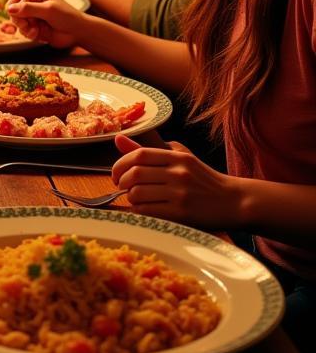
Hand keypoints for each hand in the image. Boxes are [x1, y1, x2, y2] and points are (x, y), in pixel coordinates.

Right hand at [5, 0, 82, 48]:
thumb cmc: (67, 17)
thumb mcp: (48, 10)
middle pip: (14, 11)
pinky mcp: (34, 27)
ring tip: (35, 31)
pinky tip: (37, 35)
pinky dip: (28, 34)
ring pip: (17, 22)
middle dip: (19, 20)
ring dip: (24, 28)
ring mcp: (34, 15)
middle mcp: (33, 2)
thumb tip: (8, 9)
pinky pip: (23, 30)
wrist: (78, 33)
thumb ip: (28, 8)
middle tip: (26, 26)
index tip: (18, 17)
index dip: (15, 8)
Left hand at [111, 135, 242, 228]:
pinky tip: (143, 209)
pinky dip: (138, 211)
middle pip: (134, 174)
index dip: (120, 164)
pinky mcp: (181, 214)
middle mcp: (179, 173)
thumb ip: (148, 150)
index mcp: (177, 157)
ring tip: (135, 198)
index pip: (138, 155)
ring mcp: (180, 194)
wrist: (235, 201)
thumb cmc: (203, 180)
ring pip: (138, 194)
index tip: (117, 173)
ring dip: (130, 198)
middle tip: (122, 187)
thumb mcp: (180, 158)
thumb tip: (118, 138)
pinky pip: (147, 211)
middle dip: (121, 182)